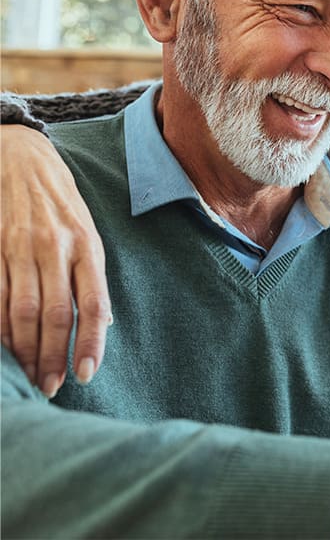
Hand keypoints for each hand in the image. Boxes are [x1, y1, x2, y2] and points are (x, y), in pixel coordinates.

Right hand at [0, 125, 110, 396]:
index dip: (90, 342)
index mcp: (89, 247)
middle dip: (52, 355)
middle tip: (52, 385)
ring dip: (25, 349)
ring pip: (22, 309)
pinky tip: (3, 348)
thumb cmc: (64, 208)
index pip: (93, 304)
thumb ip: (93, 279)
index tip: (86, 374)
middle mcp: (57, 248)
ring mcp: (22, 248)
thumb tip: (102, 325)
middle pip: (55, 313)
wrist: (24, 162)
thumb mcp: (91, 236)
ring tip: (30, 375)